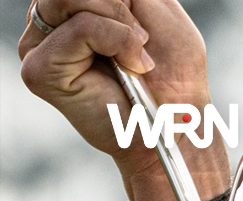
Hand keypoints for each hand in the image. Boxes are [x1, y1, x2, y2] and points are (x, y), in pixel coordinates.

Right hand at [19, 0, 228, 200]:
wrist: (179, 123)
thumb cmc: (174, 72)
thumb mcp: (159, 10)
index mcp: (73, 6)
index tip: (143, 24)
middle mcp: (49, 22)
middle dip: (119, 4)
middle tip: (144, 39)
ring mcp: (39, 45)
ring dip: (119, 23)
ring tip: (136, 56)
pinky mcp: (39, 70)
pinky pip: (79, 28)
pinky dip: (117, 41)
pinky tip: (132, 67)